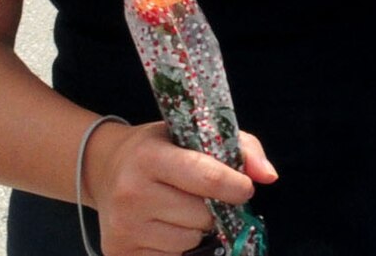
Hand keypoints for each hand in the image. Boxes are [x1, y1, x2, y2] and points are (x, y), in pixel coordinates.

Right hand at [85, 120, 274, 254]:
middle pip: (201, 215)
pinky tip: (167, 226)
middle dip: (215, 208)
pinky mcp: (118, 252)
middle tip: (205, 197)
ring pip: (188, 241)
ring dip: (197, 229)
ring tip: (181, 209)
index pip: (208, 178)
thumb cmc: (163, 147)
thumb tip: (269, 177)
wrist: (106, 169)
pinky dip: (178, 246)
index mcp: (151, 157)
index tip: (245, 189)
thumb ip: (242, 148)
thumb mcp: (197, 133)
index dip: (236, 186)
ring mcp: (123, 227)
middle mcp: (132, 193)